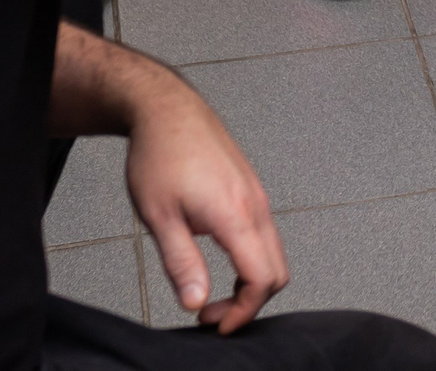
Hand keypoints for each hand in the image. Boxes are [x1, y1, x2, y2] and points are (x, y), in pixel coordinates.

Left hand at [125, 69, 287, 332]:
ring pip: (273, 253)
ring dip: (249, 282)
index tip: (215, 325)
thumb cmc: (160, 156)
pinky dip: (250, 260)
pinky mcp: (251, 190)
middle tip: (209, 312)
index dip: (242, 312)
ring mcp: (257, 196)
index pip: (260, 278)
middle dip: (249, 302)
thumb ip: (182, 263)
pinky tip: (218, 260)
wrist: (168, 111)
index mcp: (235, 215)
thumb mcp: (159, 217)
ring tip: (210, 291)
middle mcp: (256, 205)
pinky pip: (265, 235)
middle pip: (277, 271)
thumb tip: (196, 301)